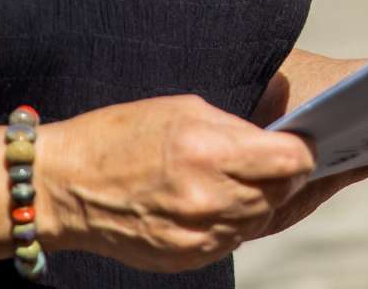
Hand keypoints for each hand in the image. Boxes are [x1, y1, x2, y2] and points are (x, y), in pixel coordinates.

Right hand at [45, 95, 315, 272]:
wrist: (64, 187)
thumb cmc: (120, 136)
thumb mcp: (182, 109)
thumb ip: (234, 127)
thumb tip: (274, 140)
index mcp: (207, 151)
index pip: (289, 160)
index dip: (302, 150)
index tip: (302, 143)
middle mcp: (206, 199)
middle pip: (279, 192)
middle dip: (285, 175)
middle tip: (277, 160)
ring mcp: (196, 235)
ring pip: (259, 219)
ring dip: (261, 200)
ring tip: (244, 179)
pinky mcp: (185, 258)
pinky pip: (232, 240)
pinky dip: (234, 222)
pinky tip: (218, 202)